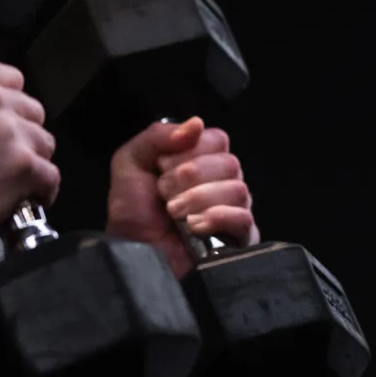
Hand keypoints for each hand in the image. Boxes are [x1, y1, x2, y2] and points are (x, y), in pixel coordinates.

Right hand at [0, 58, 59, 248]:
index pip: (13, 80)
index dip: (11, 106)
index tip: (7, 121)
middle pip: (33, 111)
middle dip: (23, 134)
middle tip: (5, 156)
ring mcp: (10, 131)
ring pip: (44, 144)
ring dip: (32, 163)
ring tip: (10, 181)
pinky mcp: (24, 165)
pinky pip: (51, 177)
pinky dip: (42, 191)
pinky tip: (26, 198)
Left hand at [105, 116, 258, 280]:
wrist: (132, 253)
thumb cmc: (132, 211)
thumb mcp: (130, 162)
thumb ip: (157, 136)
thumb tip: (196, 124)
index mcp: (202, 160)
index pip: (217, 139)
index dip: (190, 152)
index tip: (162, 168)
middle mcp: (222, 181)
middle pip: (229, 163)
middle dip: (190, 177)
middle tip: (165, 194)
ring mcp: (233, 210)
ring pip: (237, 189)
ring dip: (198, 199)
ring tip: (174, 214)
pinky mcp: (239, 238)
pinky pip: (245, 218)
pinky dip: (218, 218)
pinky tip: (195, 226)